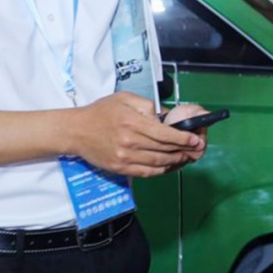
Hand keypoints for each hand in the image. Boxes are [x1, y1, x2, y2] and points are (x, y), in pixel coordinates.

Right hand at [69, 92, 204, 177]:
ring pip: (157, 163)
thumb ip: (147, 106)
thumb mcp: (124, 99)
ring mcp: (124, 158)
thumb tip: (166, 116)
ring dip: (175, 161)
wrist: (76, 131)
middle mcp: (130, 142)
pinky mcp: (120, 168)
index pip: (164, 133)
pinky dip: (161, 171)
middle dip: (183, 150)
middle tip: (196, 149)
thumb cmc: (100, 112)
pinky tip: (169, 166)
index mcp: (132, 123)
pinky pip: (146, 172)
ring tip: (186, 157)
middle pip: (164, 149)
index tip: (195, 139)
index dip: (182, 138)